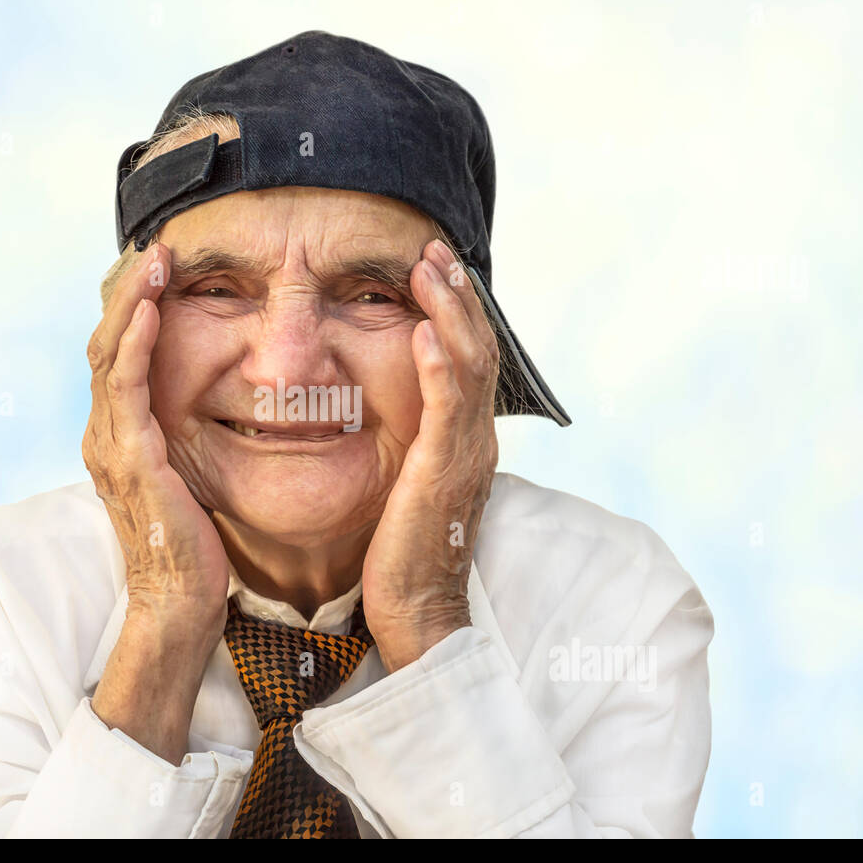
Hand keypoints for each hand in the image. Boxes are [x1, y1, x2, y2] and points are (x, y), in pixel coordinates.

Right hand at [82, 242, 230, 646]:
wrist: (180, 602)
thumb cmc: (192, 551)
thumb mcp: (186, 485)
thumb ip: (182, 448)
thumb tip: (209, 418)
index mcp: (116, 440)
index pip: (118, 359)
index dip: (135, 312)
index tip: (163, 273)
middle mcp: (103, 436)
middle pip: (106, 345)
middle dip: (130, 292)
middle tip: (158, 249)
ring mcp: (111, 446)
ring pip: (111, 354)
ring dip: (132, 302)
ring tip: (156, 261)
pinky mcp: (131, 457)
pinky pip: (128, 385)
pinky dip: (137, 342)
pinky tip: (153, 309)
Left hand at [360, 239, 499, 670]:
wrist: (420, 612)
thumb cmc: (402, 555)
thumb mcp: (407, 487)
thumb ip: (408, 446)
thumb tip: (384, 414)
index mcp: (465, 440)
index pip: (469, 360)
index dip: (454, 311)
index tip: (431, 268)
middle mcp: (475, 439)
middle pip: (477, 349)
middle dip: (455, 295)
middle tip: (432, 250)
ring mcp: (465, 454)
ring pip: (470, 366)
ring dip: (449, 312)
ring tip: (428, 269)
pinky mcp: (443, 473)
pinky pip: (447, 409)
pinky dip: (439, 367)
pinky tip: (424, 332)